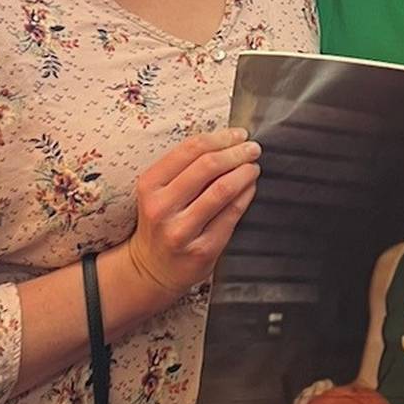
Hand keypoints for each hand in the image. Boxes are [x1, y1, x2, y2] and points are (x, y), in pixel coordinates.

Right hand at [123, 128, 260, 304]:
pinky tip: (250, 187)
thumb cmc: (161, 223)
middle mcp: (162, 208)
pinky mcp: (203, 249)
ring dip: (244, 173)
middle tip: (252, 148)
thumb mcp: (158, 192)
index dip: (219, 137)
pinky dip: (246, 195)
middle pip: (208, 166)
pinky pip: (232, 214)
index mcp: (150, 186)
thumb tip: (227, 142)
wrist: (152, 269)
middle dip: (236, 152)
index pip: (189, 150)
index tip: (237, 134)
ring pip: (222, 190)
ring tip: (253, 167)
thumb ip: (184, 168)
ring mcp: (182, 230)